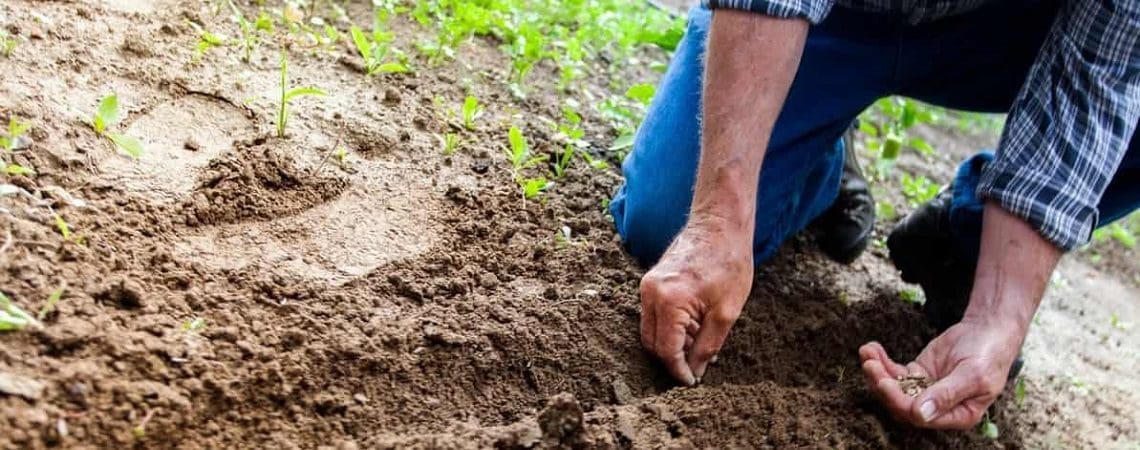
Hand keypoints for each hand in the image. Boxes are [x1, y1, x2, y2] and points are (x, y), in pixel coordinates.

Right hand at [639, 219, 752, 384]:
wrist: (720, 224)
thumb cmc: (728, 262)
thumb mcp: (726, 312)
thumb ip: (708, 345)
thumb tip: (695, 370)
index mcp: (669, 301)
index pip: (666, 349)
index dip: (678, 370)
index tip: (692, 381)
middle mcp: (650, 293)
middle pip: (651, 342)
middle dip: (672, 359)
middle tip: (696, 366)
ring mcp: (647, 285)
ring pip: (650, 330)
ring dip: (671, 343)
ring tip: (699, 341)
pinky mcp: (650, 281)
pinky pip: (653, 314)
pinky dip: (669, 327)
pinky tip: (693, 325)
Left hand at [859, 318, 1024, 428]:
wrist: (988, 330)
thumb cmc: (988, 355)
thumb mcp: (973, 375)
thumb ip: (947, 394)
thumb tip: (920, 415)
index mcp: (957, 415)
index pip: (920, 417)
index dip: (899, 401)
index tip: (884, 382)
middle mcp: (938, 408)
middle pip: (901, 404)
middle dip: (882, 385)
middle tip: (870, 365)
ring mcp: (925, 390)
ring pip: (894, 388)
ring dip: (877, 372)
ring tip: (867, 352)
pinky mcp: (918, 373)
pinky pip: (895, 372)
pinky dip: (881, 361)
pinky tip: (871, 348)